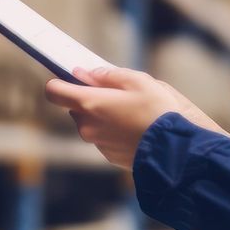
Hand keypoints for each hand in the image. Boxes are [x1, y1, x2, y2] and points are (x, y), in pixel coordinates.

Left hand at [44, 66, 229, 169]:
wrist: (175, 149)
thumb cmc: (158, 111)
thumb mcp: (138, 81)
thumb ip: (107, 75)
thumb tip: (86, 73)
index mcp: (90, 104)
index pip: (54, 92)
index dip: (58, 82)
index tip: (68, 77)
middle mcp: (87, 126)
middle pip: (75, 108)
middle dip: (89, 99)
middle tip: (115, 94)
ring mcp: (97, 143)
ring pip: (91, 123)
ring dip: (102, 116)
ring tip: (130, 111)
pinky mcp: (109, 155)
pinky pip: (103, 138)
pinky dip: (112, 131)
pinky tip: (134, 128)